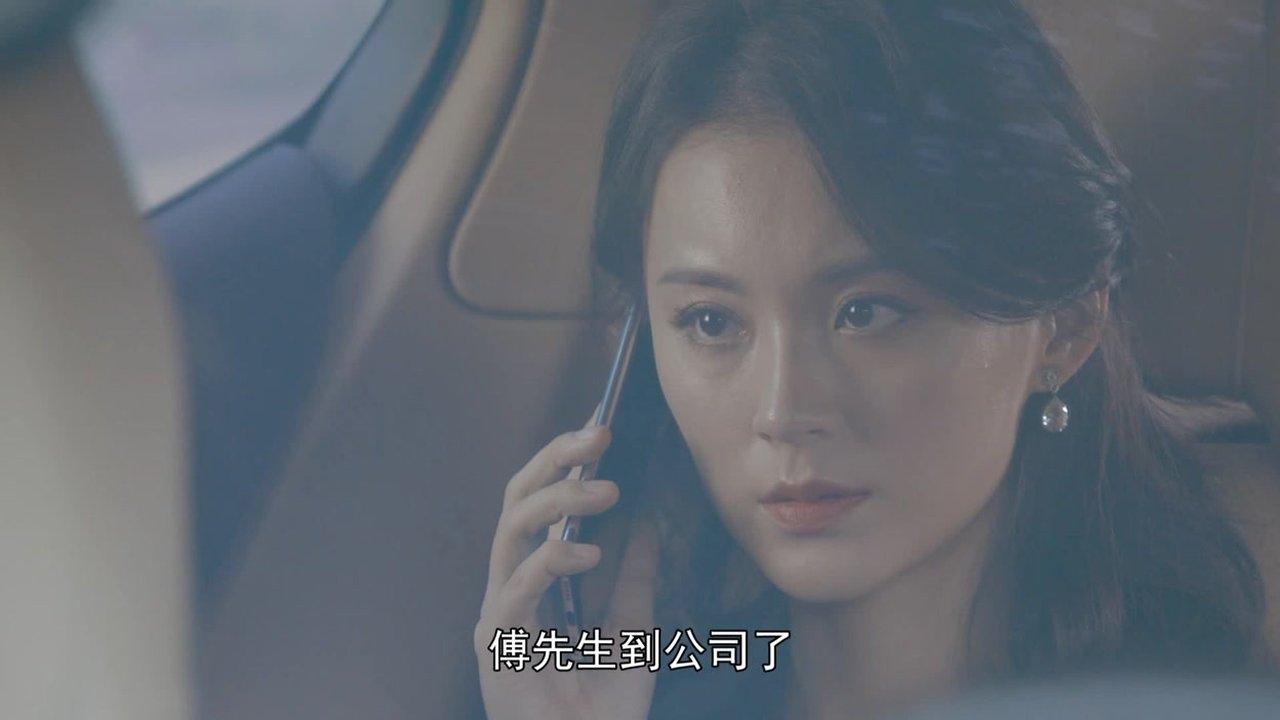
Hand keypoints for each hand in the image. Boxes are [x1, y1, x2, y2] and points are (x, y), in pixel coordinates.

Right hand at [474, 416, 660, 719]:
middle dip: (554, 461)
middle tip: (598, 436)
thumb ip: (635, 580)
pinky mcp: (496, 643)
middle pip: (515, 503)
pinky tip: (588, 553)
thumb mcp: (634, 633)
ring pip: (509, 530)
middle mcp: (510, 590)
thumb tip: (647, 524)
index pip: (539, 505)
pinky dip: (550, 561)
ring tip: (605, 490)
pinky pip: (515, 587)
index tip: (602, 431)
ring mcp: (498, 614)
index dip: (563, 464)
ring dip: (556, 500)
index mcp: (535, 584)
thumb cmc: (603, 711)